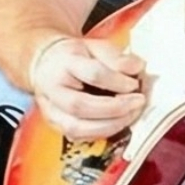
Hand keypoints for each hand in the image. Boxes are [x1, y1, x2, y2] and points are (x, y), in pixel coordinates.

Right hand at [29, 34, 146, 141]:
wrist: (47, 65)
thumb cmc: (77, 57)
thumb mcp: (97, 47)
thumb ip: (117, 58)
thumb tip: (137, 68)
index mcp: (64, 63)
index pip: (92, 74)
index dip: (117, 82)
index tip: (135, 85)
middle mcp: (52, 89)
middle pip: (81, 105)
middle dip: (115, 108)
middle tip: (137, 103)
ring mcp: (51, 110)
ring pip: (77, 127)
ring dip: (110, 125)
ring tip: (131, 115)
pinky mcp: (56, 125)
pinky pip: (79, 137)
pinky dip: (102, 133)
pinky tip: (118, 123)